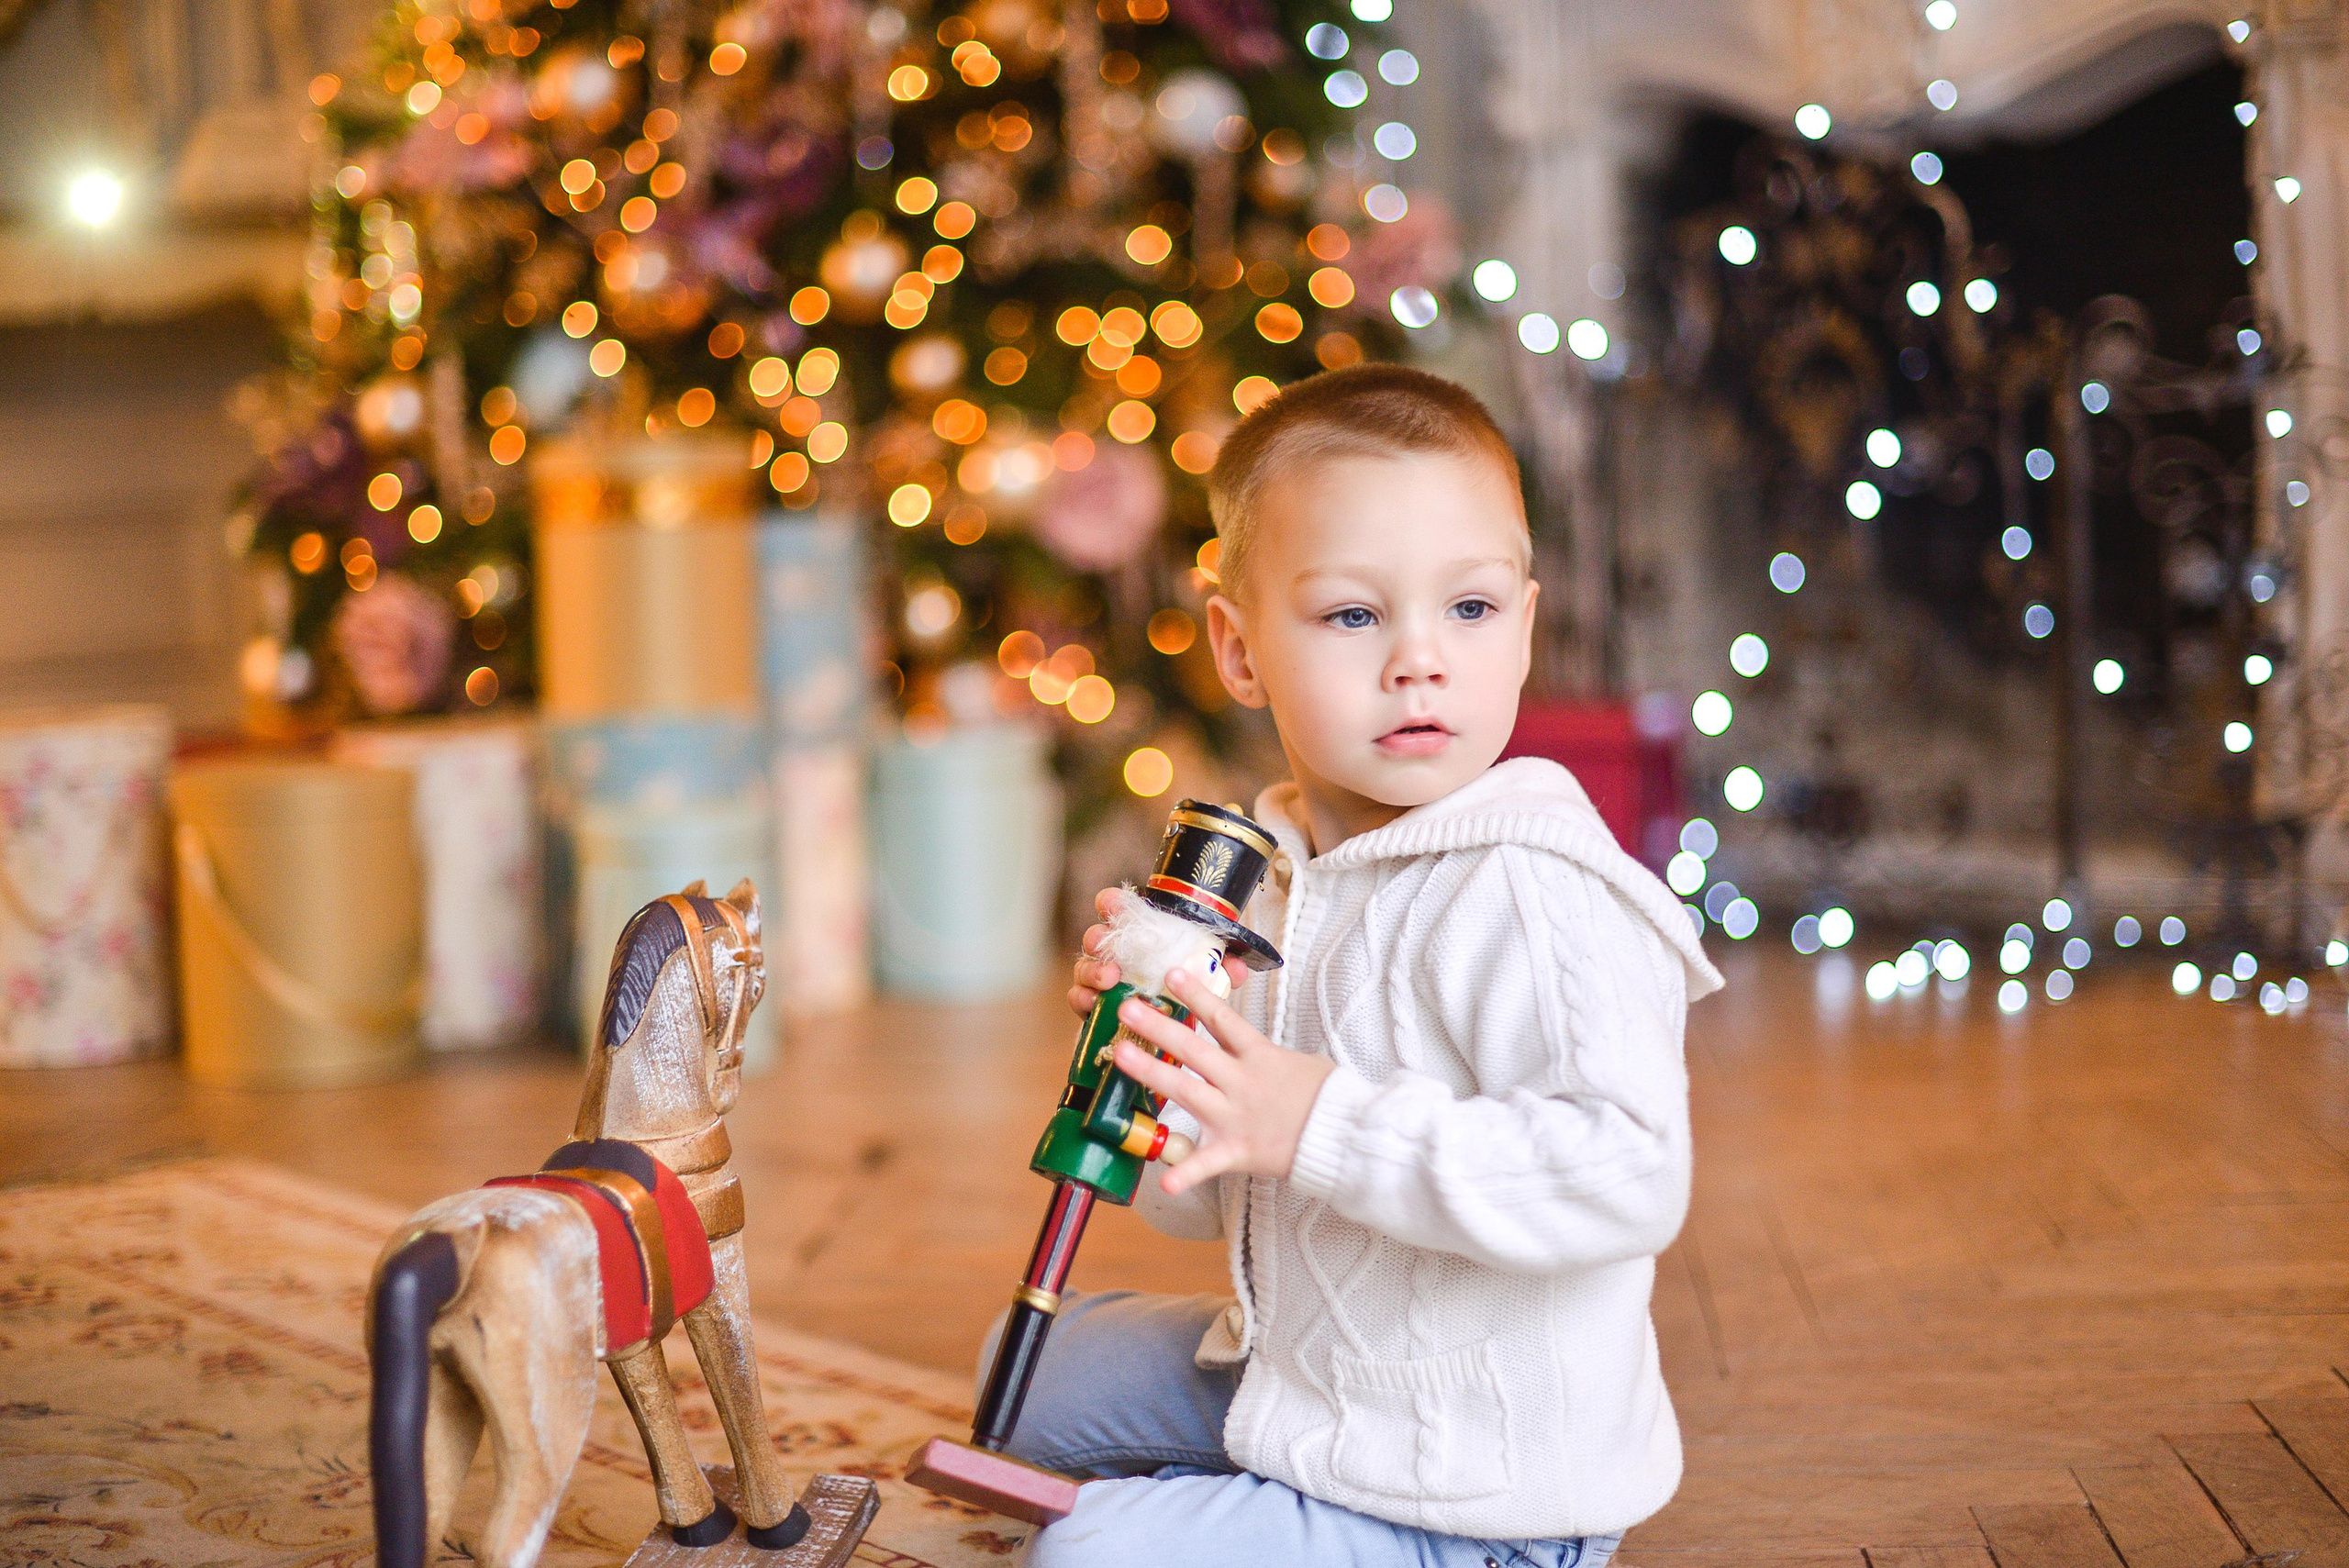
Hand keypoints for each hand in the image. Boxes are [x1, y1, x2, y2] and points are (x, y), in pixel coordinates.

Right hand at [1067, 886, 1250, 1018]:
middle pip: (1095, 936)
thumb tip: (1236, 967)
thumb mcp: (1208, 978)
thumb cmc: (1183, 993)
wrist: (1168, 1034)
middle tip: (1105, 943)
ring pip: (1084, 967)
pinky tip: (1095, 1003)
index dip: (1112, 903)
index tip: (1113, 904)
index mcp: (1140, 937)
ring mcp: (1100, 980)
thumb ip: (1222, 969)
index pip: (1117, 909)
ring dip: (1092, 970)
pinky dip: (1083, 999)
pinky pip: (1078, 998)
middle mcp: (1115, 954)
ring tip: (1108, 978)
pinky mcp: (1092, 1007)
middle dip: (1097, 936)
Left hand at [1112, 966, 1332, 1197]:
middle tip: (1127, 1007)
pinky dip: (1185, 1175)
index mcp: (1260, 1056)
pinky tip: (1162, 1184)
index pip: (1223, 1019)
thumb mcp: (1301, 1062)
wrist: (1345, 1137)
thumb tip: (1245, 1043)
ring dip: (1150, 1071)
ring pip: (1185, 1091)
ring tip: (1119, 1053)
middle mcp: (1241, 1082)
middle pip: (1194, 1049)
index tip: (1171, 974)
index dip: (1197, 995)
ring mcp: (1235, 1116)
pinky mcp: (1237, 1150)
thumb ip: (1265, 1054)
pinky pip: (1207, 1164)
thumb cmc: (1327, 1097)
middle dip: (1158, 1026)